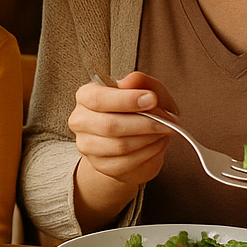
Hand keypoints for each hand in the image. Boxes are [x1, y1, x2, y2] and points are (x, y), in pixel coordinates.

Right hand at [67, 71, 177, 229]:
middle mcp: (81, 121)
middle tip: (166, 121)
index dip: (126, 100)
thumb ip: (141, 82)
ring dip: (149, 139)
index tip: (151, 99)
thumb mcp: (146, 89)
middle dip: (144, 123)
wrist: (135, 138)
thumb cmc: (138, 110)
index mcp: (86, 96)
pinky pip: (127, 162)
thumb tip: (131, 81)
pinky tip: (156, 143)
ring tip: (163, 131)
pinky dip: (148, 152)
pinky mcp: (101, 165)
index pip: (99, 99)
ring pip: (120, 146)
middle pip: (109, 125)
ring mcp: (88, 145)